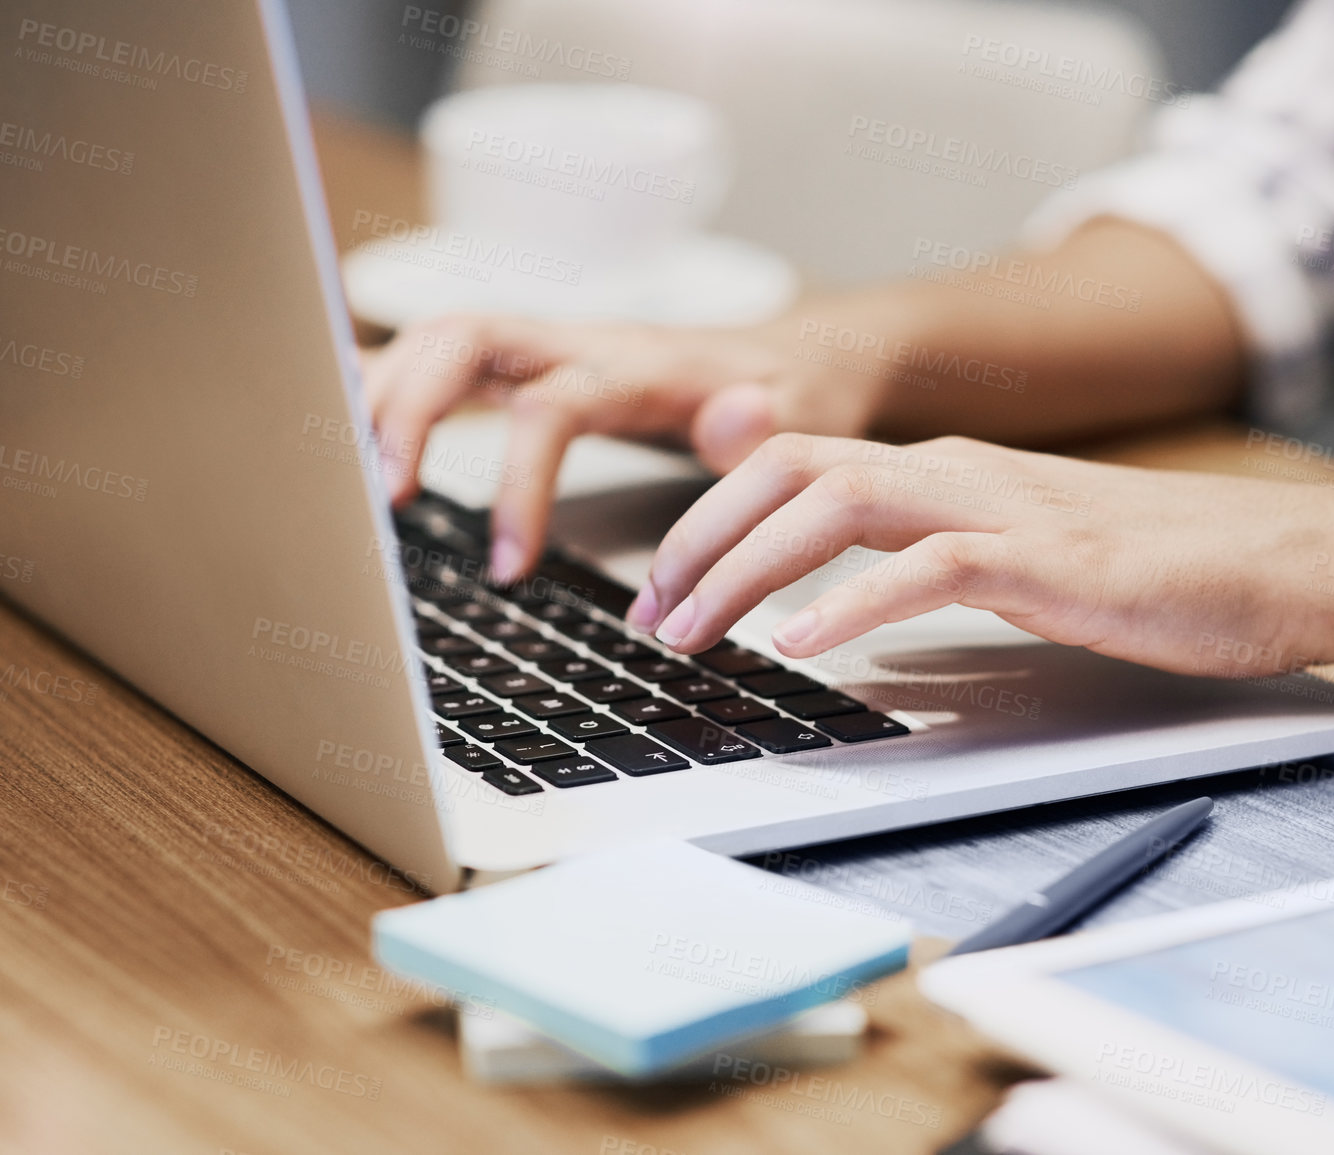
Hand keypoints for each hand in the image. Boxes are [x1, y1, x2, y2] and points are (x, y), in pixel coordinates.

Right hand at [362, 313, 885, 580]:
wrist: (797, 353)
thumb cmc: (795, 393)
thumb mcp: (805, 412)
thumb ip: (768, 420)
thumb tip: (736, 416)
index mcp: (636, 365)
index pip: (552, 406)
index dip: (519, 483)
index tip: (510, 567)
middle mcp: (579, 341)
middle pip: (463, 340)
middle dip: (409, 411)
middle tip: (384, 501)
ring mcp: (549, 345)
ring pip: (438, 341)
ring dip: (382, 396)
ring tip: (346, 480)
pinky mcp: (531, 361)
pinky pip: (442, 357)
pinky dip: (385, 381)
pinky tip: (339, 417)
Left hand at [625, 433, 1333, 676]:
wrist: (1280, 560)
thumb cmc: (1154, 567)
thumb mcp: (1012, 549)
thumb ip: (923, 552)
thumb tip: (832, 590)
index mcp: (945, 469)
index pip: (793, 464)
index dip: (711, 519)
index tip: (664, 589)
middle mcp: (959, 470)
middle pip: (791, 469)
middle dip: (701, 538)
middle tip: (651, 615)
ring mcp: (1004, 507)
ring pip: (841, 501)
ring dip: (750, 566)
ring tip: (695, 630)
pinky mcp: (1050, 558)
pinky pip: (931, 567)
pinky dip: (856, 602)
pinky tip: (805, 645)